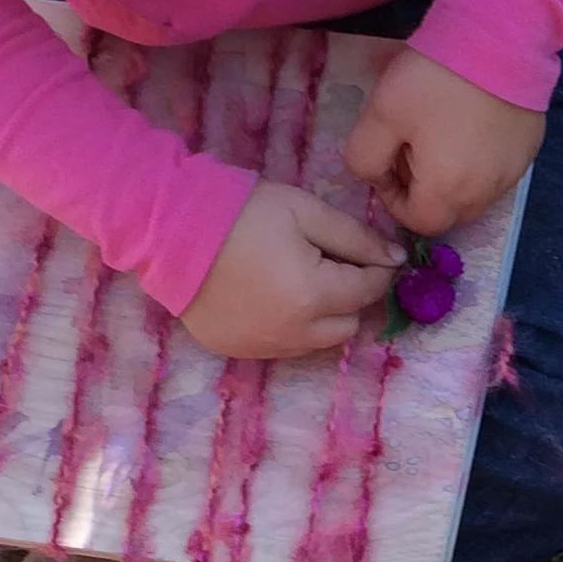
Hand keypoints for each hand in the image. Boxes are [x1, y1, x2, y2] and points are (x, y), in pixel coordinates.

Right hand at [180, 179, 400, 360]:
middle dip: (350, 295)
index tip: (371, 251)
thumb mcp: (305, 211)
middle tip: (330, 263)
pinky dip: (290, 326)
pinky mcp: (239, 350)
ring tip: (300, 278)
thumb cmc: (240, 212)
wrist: (167, 230)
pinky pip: (284, 346)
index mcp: (314, 296)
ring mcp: (264, 347)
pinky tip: (270, 295)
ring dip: (323, 316)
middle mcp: (295, 333)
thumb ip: (356, 238)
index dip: (377, 268)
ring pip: (319, 341)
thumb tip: (395, 259)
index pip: (369, 290)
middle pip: (349, 323)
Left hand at [344, 44, 545, 236]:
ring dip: (452, 178)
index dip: (394, 200)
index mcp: (447, 191)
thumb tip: (374, 176)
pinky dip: (478, 161)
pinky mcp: (528, 151)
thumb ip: (364, 157)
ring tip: (442, 134)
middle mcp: (485, 193)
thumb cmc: (435, 79)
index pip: (417, 222)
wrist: (500, 38)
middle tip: (413, 145)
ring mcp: (512, 173)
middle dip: (424, 192)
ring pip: (474, 195)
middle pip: (448, 213)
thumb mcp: (381, 114)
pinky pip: (496, 172)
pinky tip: (471, 124)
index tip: (388, 162)